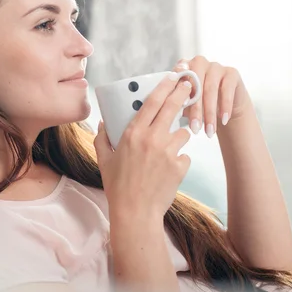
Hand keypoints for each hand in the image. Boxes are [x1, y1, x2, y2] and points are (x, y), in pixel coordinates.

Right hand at [93, 74, 192, 221]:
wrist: (136, 213)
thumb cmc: (117, 187)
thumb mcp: (104, 161)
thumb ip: (102, 139)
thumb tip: (104, 123)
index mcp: (133, 134)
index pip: (152, 102)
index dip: (164, 87)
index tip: (172, 78)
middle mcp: (152, 138)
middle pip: (172, 107)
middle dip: (182, 93)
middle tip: (189, 85)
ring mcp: (168, 152)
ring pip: (183, 133)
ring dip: (179, 136)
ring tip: (169, 148)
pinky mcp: (180, 166)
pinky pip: (185, 155)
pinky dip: (179, 159)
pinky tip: (169, 170)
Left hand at [174, 56, 251, 137]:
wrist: (223, 107)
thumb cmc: (199, 105)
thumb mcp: (186, 104)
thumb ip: (178, 102)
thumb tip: (172, 110)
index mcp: (183, 67)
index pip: (178, 78)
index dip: (177, 93)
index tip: (176, 107)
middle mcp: (198, 62)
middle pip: (195, 84)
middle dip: (195, 110)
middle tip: (195, 129)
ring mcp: (215, 66)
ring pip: (211, 88)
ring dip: (210, 113)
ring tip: (209, 131)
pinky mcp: (231, 73)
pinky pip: (227, 89)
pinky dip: (225, 107)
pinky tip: (223, 120)